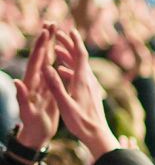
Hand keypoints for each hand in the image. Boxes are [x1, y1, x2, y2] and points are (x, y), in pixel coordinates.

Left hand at [14, 24, 58, 150]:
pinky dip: (57, 60)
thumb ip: (22, 98)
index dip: (40, 46)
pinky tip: (62, 55)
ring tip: (57, 33)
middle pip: (41, 56)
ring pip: (47, 61)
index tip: (45, 30)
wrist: (34, 136)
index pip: (36, 61)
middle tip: (51, 22)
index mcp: (32, 85)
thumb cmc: (33, 127)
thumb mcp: (28, 113)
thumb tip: (16, 82)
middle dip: (45, 39)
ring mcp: (42, 85)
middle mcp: (36, 81)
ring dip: (51, 46)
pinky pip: (52, 71)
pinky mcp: (48, 90)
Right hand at [42, 29, 119, 159]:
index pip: (80, 56)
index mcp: (83, 81)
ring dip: (68, 56)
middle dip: (69, 45)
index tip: (70, 30)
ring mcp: (91, 87)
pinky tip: (62, 71)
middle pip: (80, 58)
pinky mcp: (90, 93)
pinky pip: (80, 76)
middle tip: (58, 34)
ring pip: (80, 66)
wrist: (97, 134)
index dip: (75, 42)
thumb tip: (48, 68)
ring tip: (56, 50)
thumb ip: (56, 86)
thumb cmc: (81, 122)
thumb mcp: (65, 104)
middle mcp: (89, 81)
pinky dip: (70, 69)